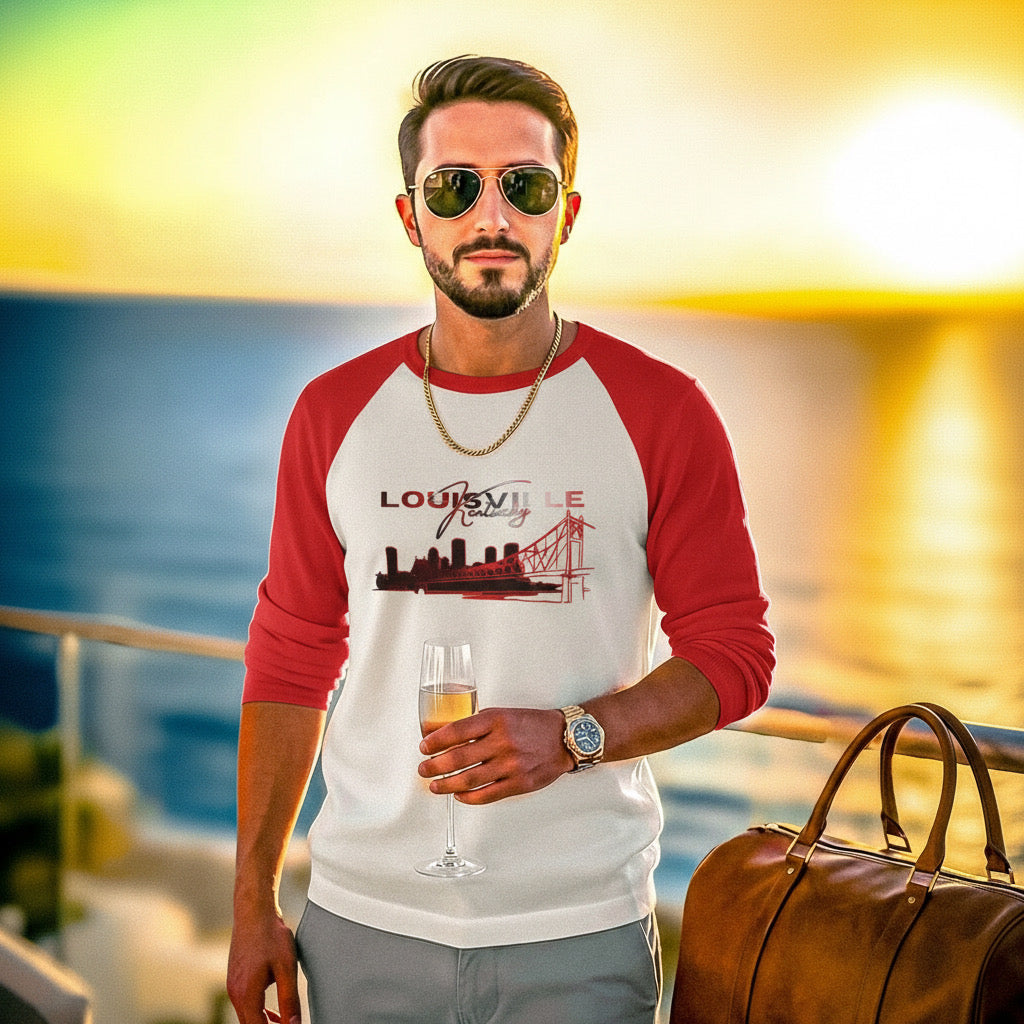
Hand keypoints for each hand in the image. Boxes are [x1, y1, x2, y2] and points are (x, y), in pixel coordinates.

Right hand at [226, 905, 301, 1023]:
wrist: (254, 911)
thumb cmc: (271, 935)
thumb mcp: (286, 967)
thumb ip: (290, 999)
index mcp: (246, 995)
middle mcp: (235, 994)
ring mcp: (232, 986)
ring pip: (247, 1016)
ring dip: (263, 1023)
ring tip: (285, 1022)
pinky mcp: (235, 979)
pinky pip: (245, 1004)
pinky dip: (258, 1011)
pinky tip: (272, 1011)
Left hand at [418, 707, 573, 803]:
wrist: (564, 738)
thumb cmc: (531, 725)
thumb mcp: (503, 714)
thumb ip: (477, 725)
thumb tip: (445, 735)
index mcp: (496, 720)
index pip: (457, 730)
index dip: (435, 741)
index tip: (424, 747)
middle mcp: (502, 742)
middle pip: (458, 757)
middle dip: (435, 765)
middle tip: (423, 769)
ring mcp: (511, 765)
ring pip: (469, 779)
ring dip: (446, 784)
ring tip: (434, 786)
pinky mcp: (519, 784)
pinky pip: (487, 795)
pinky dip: (468, 797)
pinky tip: (459, 795)